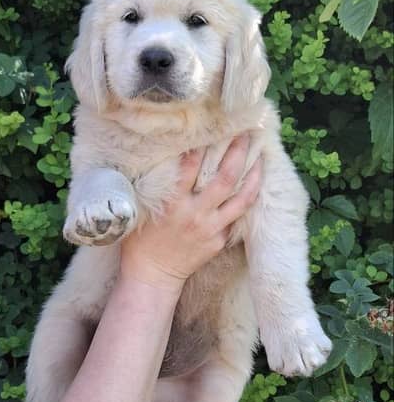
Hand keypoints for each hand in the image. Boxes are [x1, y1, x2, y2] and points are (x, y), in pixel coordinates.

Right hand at [120, 134, 260, 291]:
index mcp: (172, 202)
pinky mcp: (219, 240)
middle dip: (238, 152)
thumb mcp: (140, 209)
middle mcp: (195, 213)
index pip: (191, 165)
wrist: (153, 275)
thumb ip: (157, 186)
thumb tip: (170, 158)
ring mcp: (211, 228)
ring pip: (241, 198)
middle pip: (224, 177)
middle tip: (246, 133)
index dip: (203, 143)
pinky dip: (246, 199)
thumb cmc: (141, 240)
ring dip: (254, 175)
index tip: (213, 126)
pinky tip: (253, 185)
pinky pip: (237, 217)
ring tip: (262, 156)